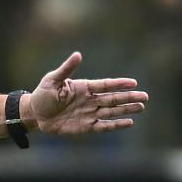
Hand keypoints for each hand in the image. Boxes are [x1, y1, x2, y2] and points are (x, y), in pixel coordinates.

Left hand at [25, 51, 148, 134]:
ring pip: (112, 111)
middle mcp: (90, 100)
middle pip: (113, 98)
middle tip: (145, 97)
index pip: (105, 85)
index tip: (134, 83)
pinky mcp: (85, 126)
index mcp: (85, 87)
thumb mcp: (53, 80)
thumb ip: (66, 69)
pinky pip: (103, 126)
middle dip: (129, 97)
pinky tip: (129, 122)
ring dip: (126, 109)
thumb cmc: (43, 94)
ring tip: (141, 107)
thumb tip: (78, 54)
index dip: (119, 84)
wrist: (35, 113)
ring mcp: (89, 113)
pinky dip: (115, 125)